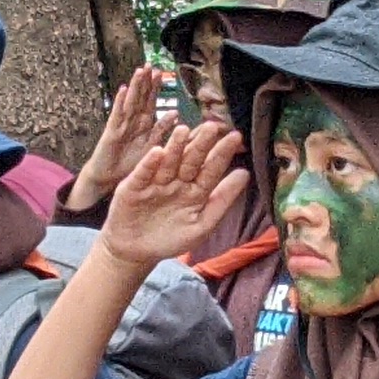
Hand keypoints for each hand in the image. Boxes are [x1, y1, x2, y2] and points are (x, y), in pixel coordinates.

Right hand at [66, 67, 166, 213]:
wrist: (108, 178)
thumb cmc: (130, 163)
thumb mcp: (151, 147)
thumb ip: (162, 131)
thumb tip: (177, 114)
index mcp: (143, 124)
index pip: (150, 102)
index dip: (155, 88)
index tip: (162, 72)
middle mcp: (133, 121)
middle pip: (140, 98)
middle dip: (145, 81)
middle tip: (151, 64)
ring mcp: (121, 125)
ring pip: (130, 102)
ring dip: (135, 87)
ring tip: (140, 71)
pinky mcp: (111, 132)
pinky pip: (117, 115)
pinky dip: (120, 102)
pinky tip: (124, 89)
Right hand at [99, 124, 244, 268]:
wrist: (136, 252)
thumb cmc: (170, 239)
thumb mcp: (202, 224)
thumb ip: (222, 200)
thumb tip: (245, 174)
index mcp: (195, 189)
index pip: (211, 169)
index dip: (222, 154)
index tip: (235, 137)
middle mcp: (176, 181)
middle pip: (190, 160)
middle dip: (201, 144)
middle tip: (212, 126)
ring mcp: (155, 182)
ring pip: (167, 162)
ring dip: (175, 147)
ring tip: (183, 130)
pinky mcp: (133, 187)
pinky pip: (143, 174)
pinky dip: (149, 164)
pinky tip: (157, 152)